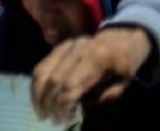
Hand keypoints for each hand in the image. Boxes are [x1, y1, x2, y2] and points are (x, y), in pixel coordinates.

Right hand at [32, 27, 151, 123]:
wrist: (120, 40)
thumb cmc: (123, 66)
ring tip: (41, 113)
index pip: (70, 84)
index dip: (63, 105)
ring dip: (38, 95)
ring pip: (41, 71)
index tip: (65, 120)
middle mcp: (76, 49)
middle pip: (53, 79)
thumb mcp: (121, 85)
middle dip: (50, 103)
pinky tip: (39, 99)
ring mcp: (64, 46)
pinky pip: (40, 67)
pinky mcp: (57, 48)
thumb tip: (77, 113)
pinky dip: (36, 85)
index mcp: (96, 59)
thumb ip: (100, 98)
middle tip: (52, 120)